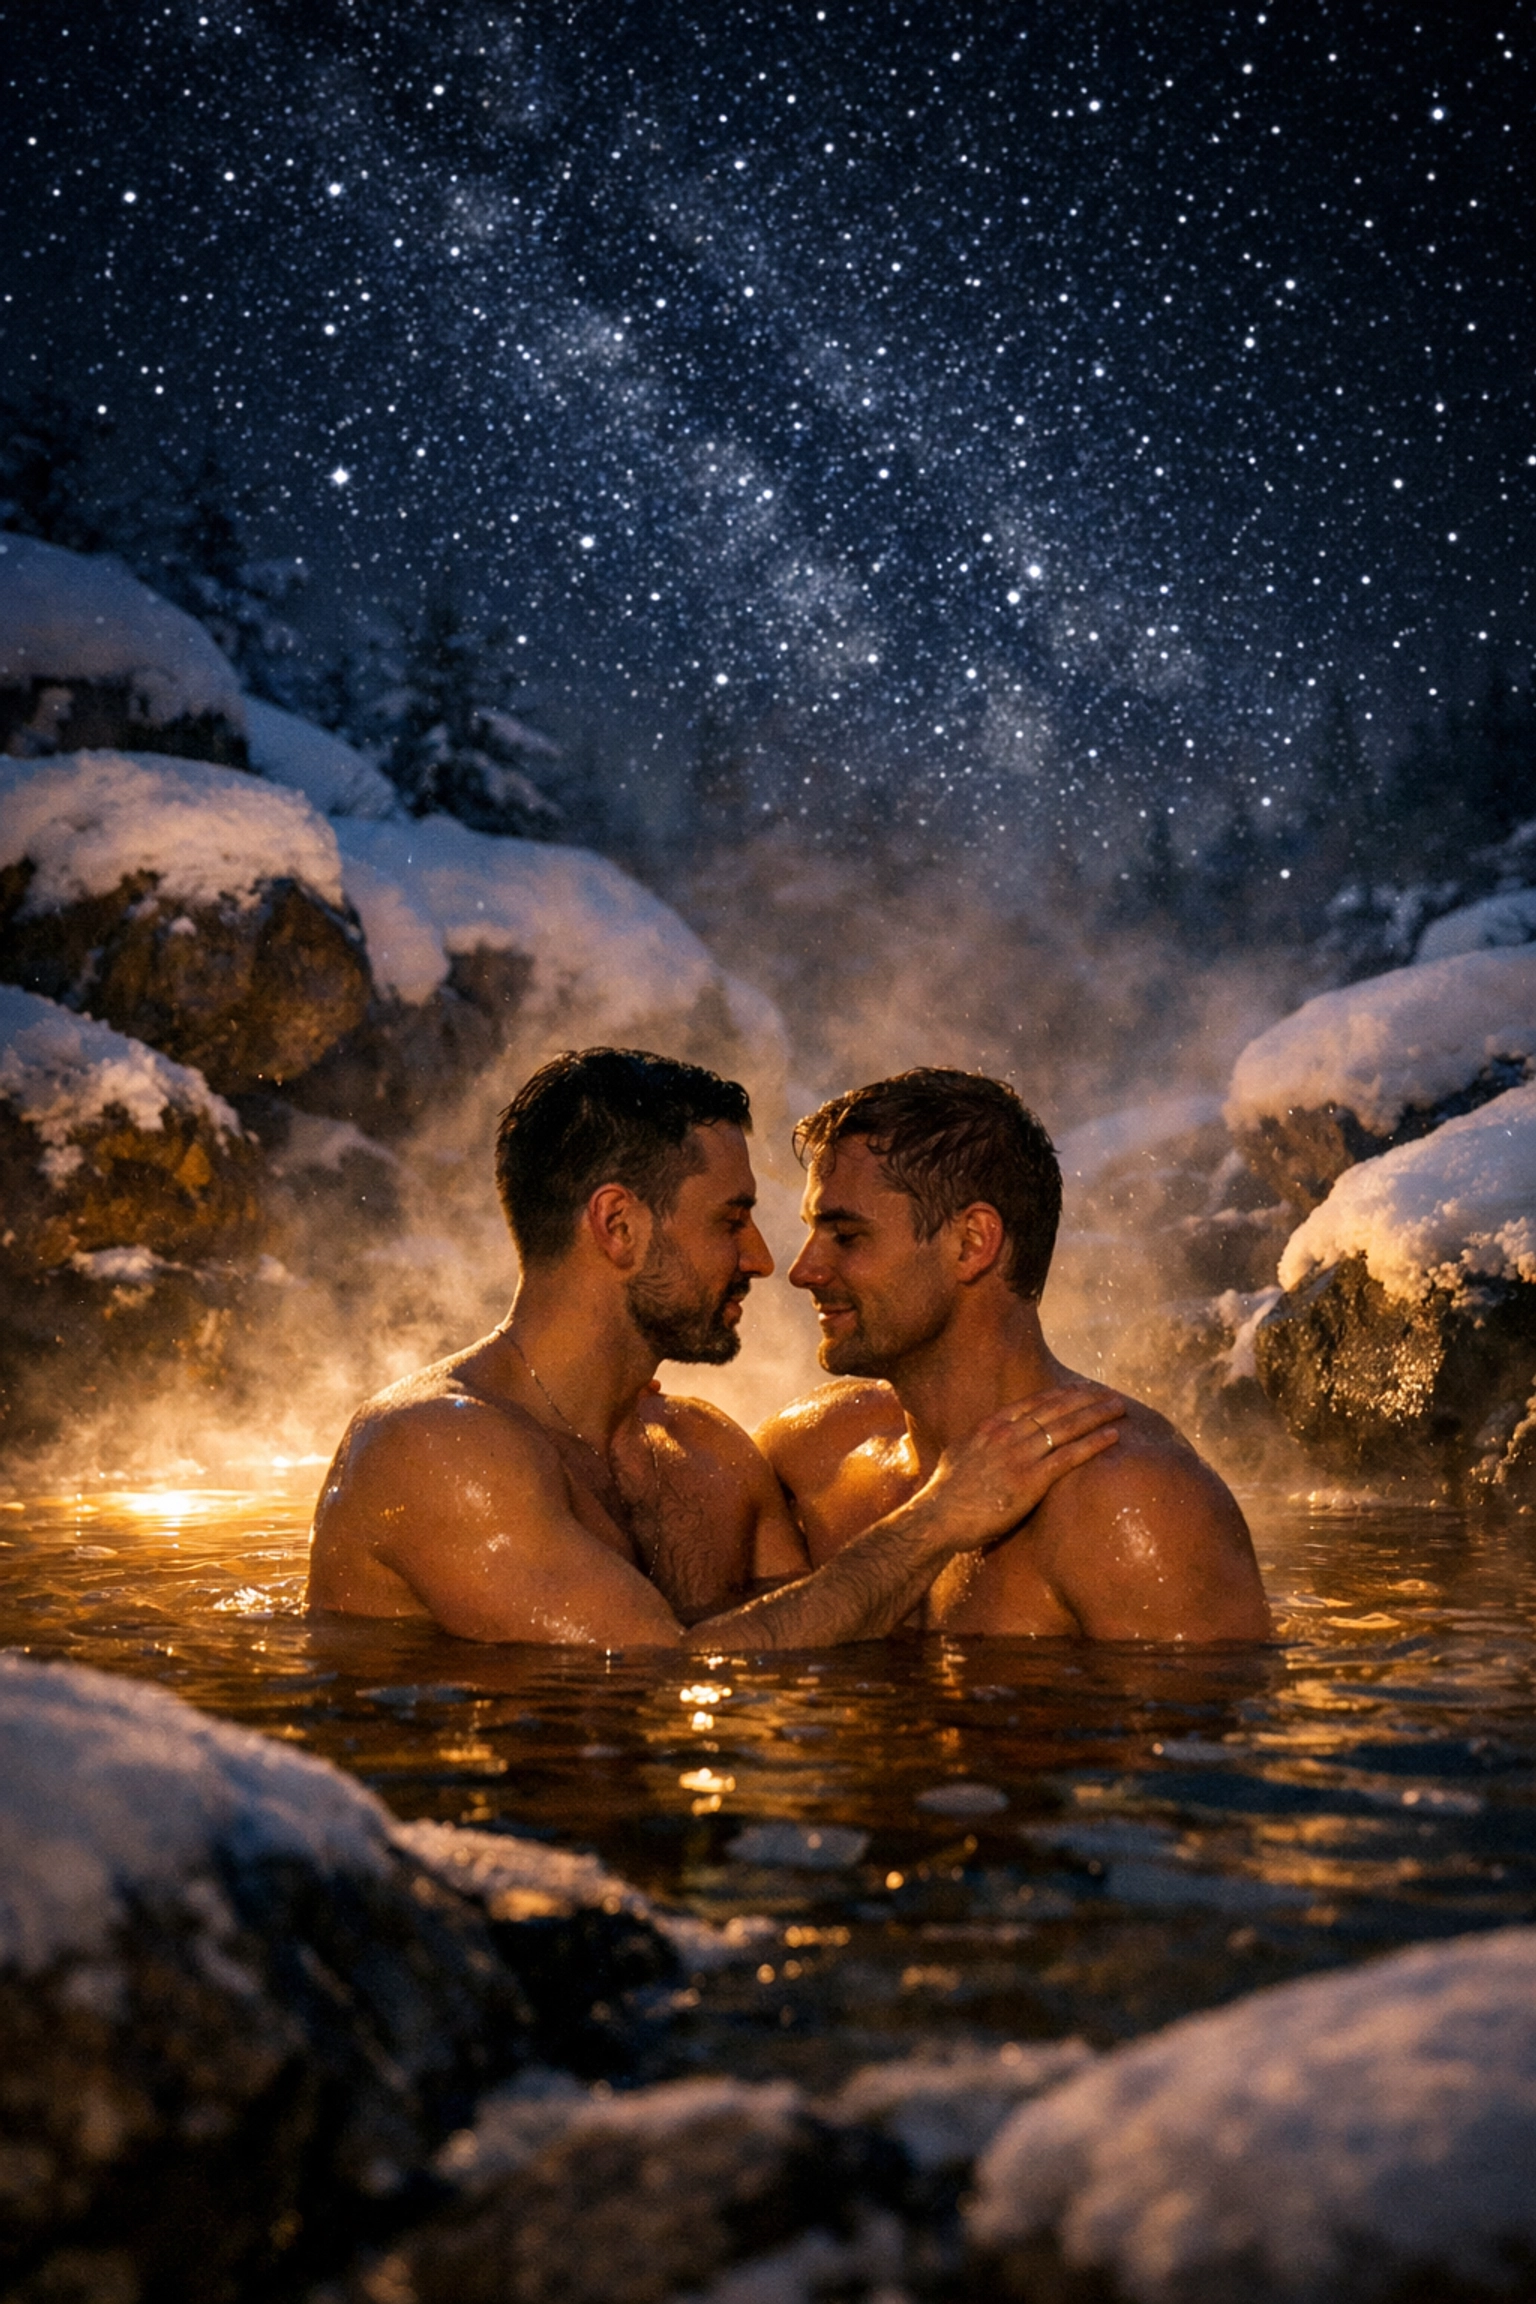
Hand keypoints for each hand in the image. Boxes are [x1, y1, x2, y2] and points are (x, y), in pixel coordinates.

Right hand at [917, 1382, 1125, 1551]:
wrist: (937, 1517)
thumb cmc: (945, 1494)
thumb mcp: (958, 1455)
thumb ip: (977, 1444)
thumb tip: (981, 1441)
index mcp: (991, 1426)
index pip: (1034, 1402)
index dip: (1062, 1393)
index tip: (1081, 1388)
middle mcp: (1007, 1434)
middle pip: (1056, 1409)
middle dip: (1086, 1398)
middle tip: (1109, 1393)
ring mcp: (1020, 1455)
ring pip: (1067, 1427)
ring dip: (1097, 1415)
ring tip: (1119, 1407)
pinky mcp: (1030, 1481)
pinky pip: (1069, 1456)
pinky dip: (1094, 1444)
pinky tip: (1113, 1436)